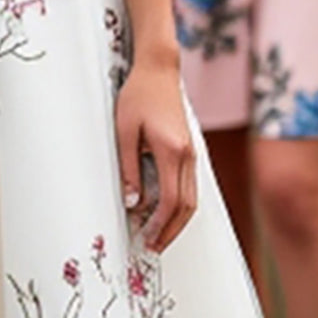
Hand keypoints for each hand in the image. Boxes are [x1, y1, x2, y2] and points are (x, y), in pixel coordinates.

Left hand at [115, 53, 196, 251]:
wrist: (159, 70)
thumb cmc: (138, 95)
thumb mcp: (124, 131)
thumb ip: (129, 168)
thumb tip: (134, 202)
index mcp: (171, 150)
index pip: (170, 200)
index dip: (159, 224)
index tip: (145, 239)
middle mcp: (187, 155)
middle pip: (186, 206)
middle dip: (171, 231)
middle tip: (153, 247)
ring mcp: (192, 153)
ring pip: (192, 199)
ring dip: (177, 221)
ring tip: (159, 236)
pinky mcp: (189, 150)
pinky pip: (189, 186)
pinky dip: (180, 204)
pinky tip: (164, 211)